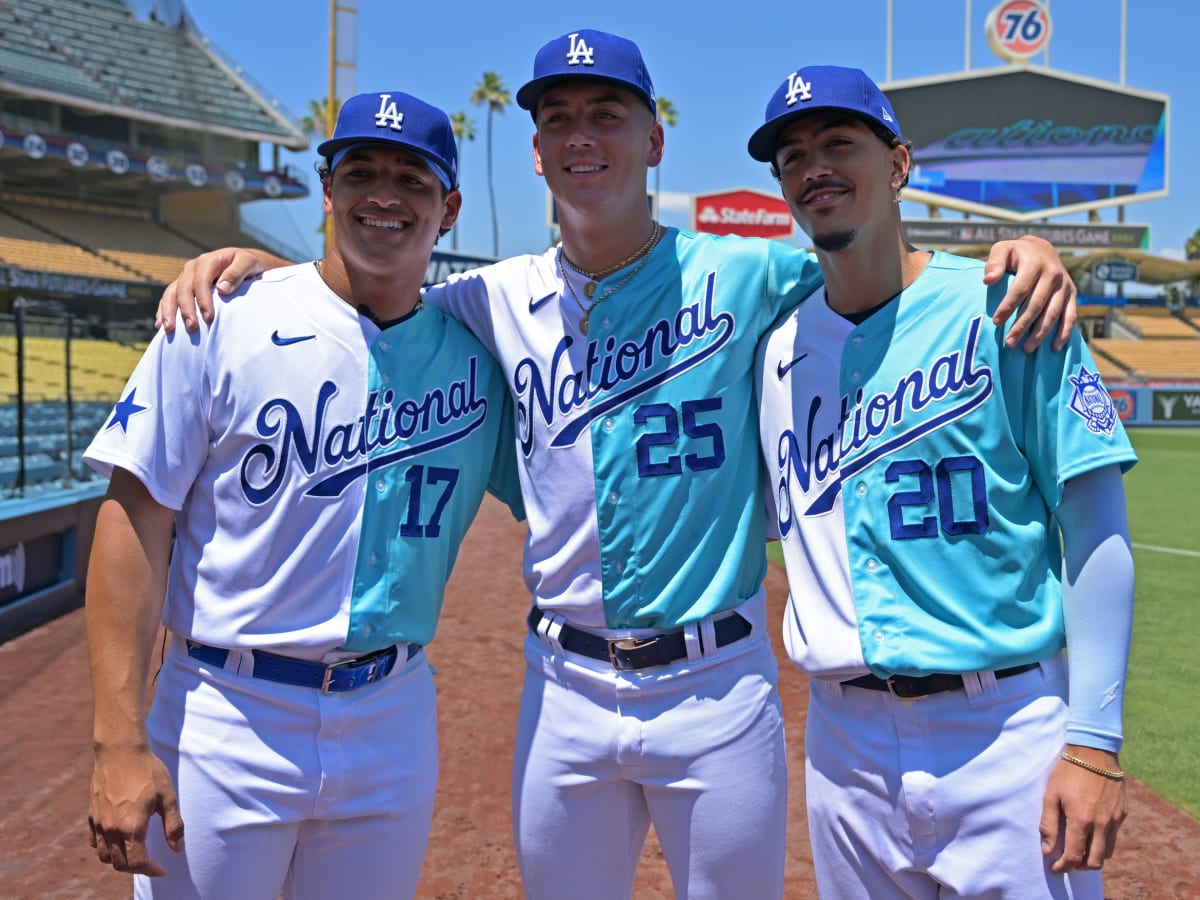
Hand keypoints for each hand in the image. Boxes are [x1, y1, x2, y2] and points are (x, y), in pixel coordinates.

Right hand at [88, 743, 183, 876]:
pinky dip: (105, 848)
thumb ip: (173, 825)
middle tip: (151, 863)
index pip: (138, 862)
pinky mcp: (91, 815)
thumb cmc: (147, 771)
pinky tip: (118, 841)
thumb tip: (177, 849)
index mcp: (131, 826)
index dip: (151, 870)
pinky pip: (94, 842)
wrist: (120, 750)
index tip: (162, 870)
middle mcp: (111, 829)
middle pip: (120, 863)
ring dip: (119, 861)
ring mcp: (98, 823)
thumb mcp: (167, 796)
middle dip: (136, 868)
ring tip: (135, 854)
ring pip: (104, 856)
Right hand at [155, 247, 275, 332]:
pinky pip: (168, 297)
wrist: (245, 263)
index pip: (200, 282)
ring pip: (171, 293)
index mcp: (208, 261)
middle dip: (186, 310)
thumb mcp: (249, 263)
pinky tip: (160, 324)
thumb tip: (221, 289)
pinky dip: (163, 310)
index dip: (203, 300)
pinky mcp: (183, 286)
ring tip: (168, 329)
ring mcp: (186, 277)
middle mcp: (193, 268)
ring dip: (168, 311)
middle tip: (192, 328)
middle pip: (183, 289)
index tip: (209, 318)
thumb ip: (237, 273)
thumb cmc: (249, 264)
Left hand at [983, 235, 1076, 352]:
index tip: (996, 322)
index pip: (1021, 288)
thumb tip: (988, 280)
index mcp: (1035, 263)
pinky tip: (1054, 347)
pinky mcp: (1072, 294)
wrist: (1041, 249)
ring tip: (1026, 349)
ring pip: (1053, 313)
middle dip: (1022, 325)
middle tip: (1009, 343)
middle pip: (1037, 304)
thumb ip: (994, 263)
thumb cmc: (1016, 253)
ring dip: (1040, 333)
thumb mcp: (1002, 250)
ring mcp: (1064, 285)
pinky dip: (1064, 332)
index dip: (1009, 306)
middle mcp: (1053, 274)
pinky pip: (1070, 315)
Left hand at [1039, 745, 1126, 872]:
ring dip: (1093, 855)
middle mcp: (1101, 824)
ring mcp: (1115, 819)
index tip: (1056, 867)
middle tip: (1068, 860)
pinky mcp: (1123, 813)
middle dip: (1080, 866)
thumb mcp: (1051, 795)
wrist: (1094, 751)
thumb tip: (1048, 850)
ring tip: (1080, 848)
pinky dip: (1103, 840)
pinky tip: (1091, 831)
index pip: (1074, 856)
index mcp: (1081, 820)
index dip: (1063, 866)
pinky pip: (1114, 835)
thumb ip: (1049, 824)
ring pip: (1107, 852)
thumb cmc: (1067, 771)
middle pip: (1095, 861)